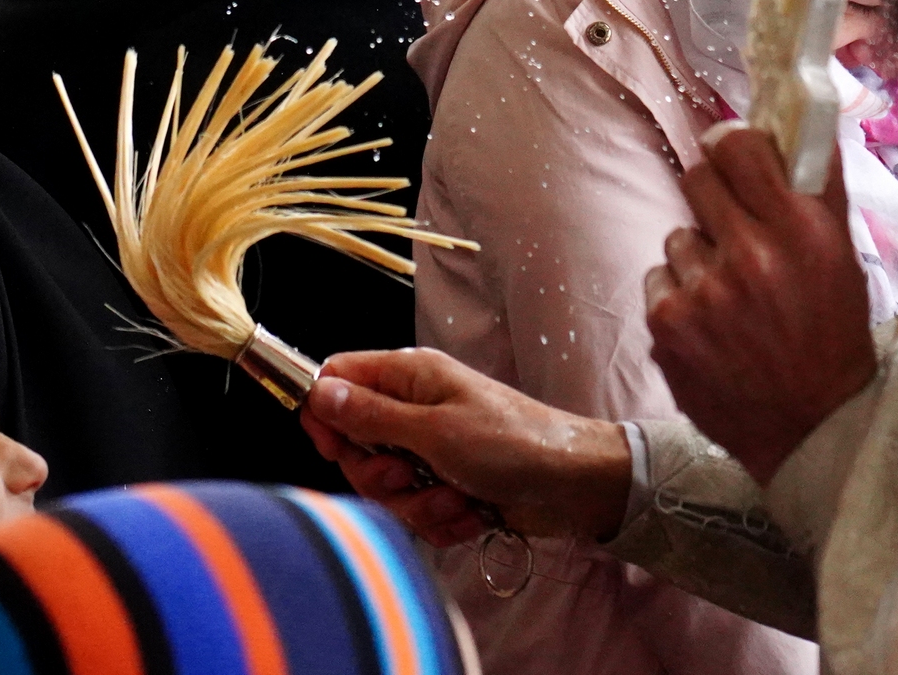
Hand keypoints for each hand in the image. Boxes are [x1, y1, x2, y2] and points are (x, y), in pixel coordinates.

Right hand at [300, 347, 630, 547]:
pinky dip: (441, 520)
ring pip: (386, 486)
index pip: (338, 380)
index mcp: (409, 377)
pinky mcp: (448, 486)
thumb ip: (372, 416)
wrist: (578, 488)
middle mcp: (414, 409)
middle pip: (355, 444)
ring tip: (456, 498)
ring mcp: (431, 449)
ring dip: (417, 503)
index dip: (325, 414)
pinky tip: (473, 514)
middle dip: (379, 474)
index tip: (332, 448)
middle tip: (409, 475)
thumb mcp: (434, 430)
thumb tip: (319, 393)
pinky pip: (417, 512)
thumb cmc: (513, 444)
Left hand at [646, 122, 877, 483]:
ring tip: (732, 300)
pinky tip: (710, 328)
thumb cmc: (832, 339)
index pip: (739, 145)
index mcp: (802, 231)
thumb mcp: (844, 260)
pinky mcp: (667, 323)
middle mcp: (751, 254)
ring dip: (699, 259)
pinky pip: (659, 280)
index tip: (732, 154)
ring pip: (678, 236)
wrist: (812, 430)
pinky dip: (678, 299)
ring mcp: (704, 291)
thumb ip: (817, 192)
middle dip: (712, 195)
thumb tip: (802, 123)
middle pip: (697, 178)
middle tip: (729, 224)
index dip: (731, 144)